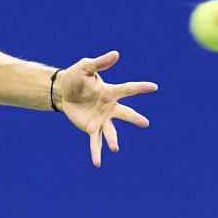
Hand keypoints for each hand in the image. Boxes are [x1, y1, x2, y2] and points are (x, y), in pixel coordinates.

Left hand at [53, 50, 155, 166]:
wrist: (62, 91)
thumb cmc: (76, 77)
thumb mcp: (86, 67)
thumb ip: (101, 62)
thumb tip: (116, 53)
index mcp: (110, 92)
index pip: (128, 89)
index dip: (141, 87)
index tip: (154, 87)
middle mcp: (109, 107)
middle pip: (125, 113)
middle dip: (134, 118)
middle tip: (145, 123)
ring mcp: (101, 119)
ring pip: (110, 131)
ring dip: (112, 140)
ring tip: (115, 148)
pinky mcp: (91, 128)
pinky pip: (95, 142)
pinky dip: (96, 152)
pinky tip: (97, 163)